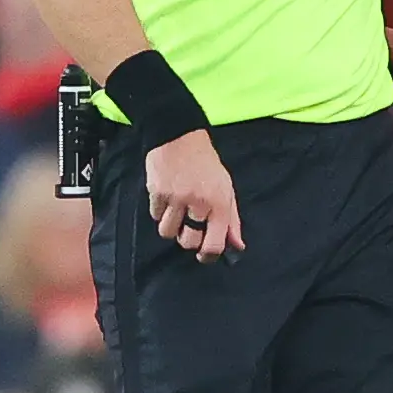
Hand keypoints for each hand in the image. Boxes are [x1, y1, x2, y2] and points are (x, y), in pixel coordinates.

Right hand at [144, 127, 244, 261]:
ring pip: (168, 232)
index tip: (205, 255)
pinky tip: (167, 198)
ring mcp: (176, 197)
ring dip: (172, 226)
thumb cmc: (206, 164)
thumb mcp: (226, 189)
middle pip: (188, 242)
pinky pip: (155, 216)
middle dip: (188, 240)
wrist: (179, 137)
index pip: (214, 243)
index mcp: (219, 203)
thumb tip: (237, 247)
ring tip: (177, 211)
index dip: (208, 255)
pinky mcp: (157, 192)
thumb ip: (232, 220)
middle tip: (189, 228)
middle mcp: (198, 202)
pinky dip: (161, 212)